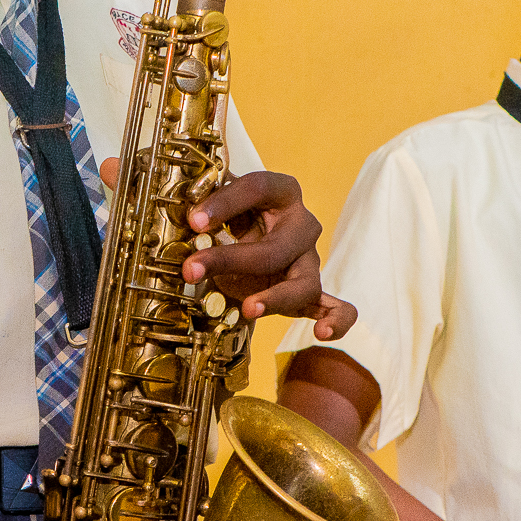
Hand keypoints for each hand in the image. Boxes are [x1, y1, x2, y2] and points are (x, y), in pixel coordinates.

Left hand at [186, 170, 351, 336]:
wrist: (246, 241)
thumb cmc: (233, 220)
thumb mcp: (218, 209)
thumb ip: (204, 209)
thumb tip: (183, 217)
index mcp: (282, 193)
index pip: (259, 188)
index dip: (225, 203)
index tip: (194, 220)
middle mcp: (302, 225)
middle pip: (276, 247)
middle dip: (231, 260)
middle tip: (192, 268)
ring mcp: (309, 260)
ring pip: (304, 282)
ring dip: (276, 298)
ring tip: (249, 308)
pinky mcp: (311, 290)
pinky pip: (336, 307)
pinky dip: (336, 320)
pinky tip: (323, 332)